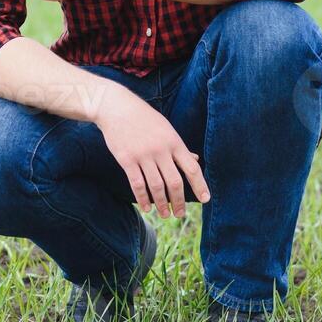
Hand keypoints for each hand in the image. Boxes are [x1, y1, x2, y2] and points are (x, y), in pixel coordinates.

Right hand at [93, 93, 210, 217]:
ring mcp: (143, 155)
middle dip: (178, 201)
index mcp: (173, 142)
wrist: (116, 107)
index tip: (205, 199)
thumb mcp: (166, 129)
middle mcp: (160, 149)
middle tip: (180, 213)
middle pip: (174, 182)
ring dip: (162, 203)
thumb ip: (179, 147)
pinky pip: (137, 183)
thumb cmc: (144, 118)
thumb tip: (196, 160)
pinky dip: (143, 198)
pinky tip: (147, 207)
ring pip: (156, 186)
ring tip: (165, 214)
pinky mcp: (126, 159)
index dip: (200, 185)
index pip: (192, 168)